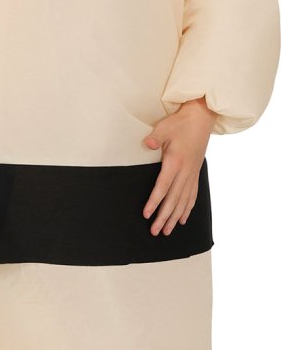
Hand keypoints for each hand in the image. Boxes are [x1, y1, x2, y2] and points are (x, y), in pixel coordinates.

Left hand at [141, 97, 217, 235]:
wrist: (202, 118)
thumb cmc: (181, 123)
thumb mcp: (165, 127)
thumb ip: (155, 138)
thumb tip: (147, 144)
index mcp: (175, 162)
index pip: (163, 187)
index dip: (155, 202)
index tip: (147, 214)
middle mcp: (185, 172)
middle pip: (173, 199)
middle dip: (163, 217)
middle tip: (154, 231)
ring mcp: (192, 174)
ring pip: (183, 201)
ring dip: (174, 217)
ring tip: (167, 231)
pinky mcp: (196, 173)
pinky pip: (192, 195)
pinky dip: (187, 208)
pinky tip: (183, 219)